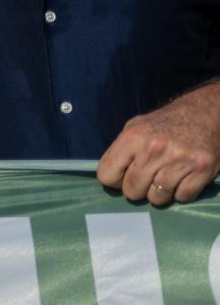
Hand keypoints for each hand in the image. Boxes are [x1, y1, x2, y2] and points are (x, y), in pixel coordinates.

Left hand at [97, 95, 219, 205]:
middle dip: (137, 189)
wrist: (205, 114)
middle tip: (147, 178)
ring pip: (157, 198)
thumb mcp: (136, 128)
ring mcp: (179, 160)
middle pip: (132, 190)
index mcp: (133, 137)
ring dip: (160, 192)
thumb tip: (109, 177)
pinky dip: (181, 192)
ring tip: (166, 176)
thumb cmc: (166, 123)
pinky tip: (183, 178)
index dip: (114, 180)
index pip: (107, 175)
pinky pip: (182, 198)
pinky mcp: (202, 170)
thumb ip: (121, 151)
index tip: (122, 177)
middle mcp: (154, 149)